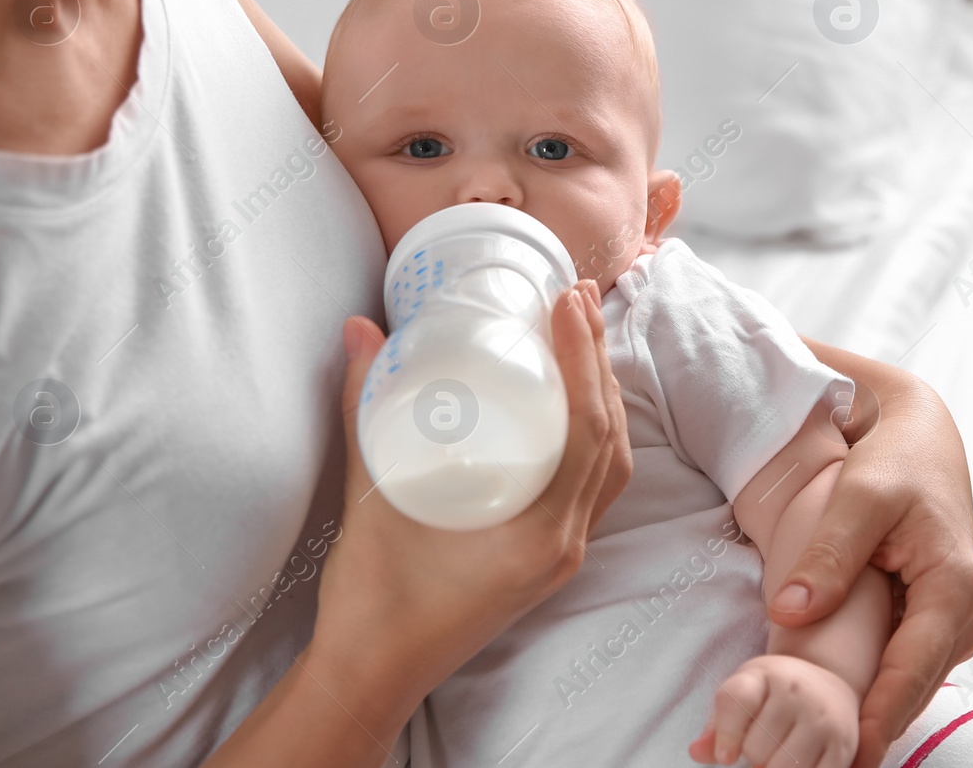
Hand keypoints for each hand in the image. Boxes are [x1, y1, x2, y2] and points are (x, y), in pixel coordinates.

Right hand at [303, 281, 630, 719]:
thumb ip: (363, 409)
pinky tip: (567, 404)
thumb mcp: (367, 497)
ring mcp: (558, 555)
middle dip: (599, 363)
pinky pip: (587, 486)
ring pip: (607, 464)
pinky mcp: (544, 558)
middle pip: (610, 440)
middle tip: (578, 300)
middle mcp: (562, 546)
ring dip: (601, 397)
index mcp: (537, 535)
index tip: (570, 303)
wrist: (371, 672)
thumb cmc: (373, 600)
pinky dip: (589, 435)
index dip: (586, 360)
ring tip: (579, 338)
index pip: (588, 431)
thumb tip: (362, 330)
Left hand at [690, 654, 858, 767]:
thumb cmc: (775, 693)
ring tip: (776, 756)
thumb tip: (697, 753)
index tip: (725, 756)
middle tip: (763, 746)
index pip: (735, 701)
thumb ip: (717, 724)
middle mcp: (798, 693)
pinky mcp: (842, 748)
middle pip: (755, 749)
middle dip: (752, 756)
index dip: (725, 735)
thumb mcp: (745, 694)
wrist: (828, 683)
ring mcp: (824, 721)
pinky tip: (795, 764)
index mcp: (767, 674)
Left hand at [778, 344, 972, 767]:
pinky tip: (840, 704)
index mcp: (954, 586)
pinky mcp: (933, 614)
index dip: (880, 717)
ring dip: (875, 711)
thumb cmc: (892, 458)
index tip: (849, 752)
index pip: (913, 670)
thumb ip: (829, 555)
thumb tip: (791, 614)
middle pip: (916, 688)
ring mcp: (952, 617)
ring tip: (826, 746)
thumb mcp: (858, 496)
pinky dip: (878, 684)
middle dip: (875, 727)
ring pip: (912, 680)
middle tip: (825, 762)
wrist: (917, 433)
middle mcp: (964, 611)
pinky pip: (906, 661)